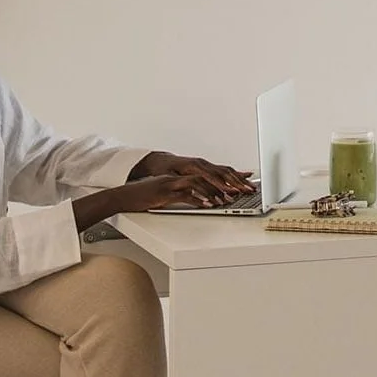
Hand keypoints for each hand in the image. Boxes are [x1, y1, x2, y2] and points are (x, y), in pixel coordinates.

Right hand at [128, 150, 255, 203]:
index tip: (248, 179)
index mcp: (187, 173)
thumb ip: (191, 194)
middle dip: (230, 182)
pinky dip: (198, 199)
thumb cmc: (150, 195)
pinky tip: (207, 205)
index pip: (215, 171)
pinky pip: (185, 194)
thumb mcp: (174, 193)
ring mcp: (174, 182)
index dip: (232, 174)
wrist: (127, 195)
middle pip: (212, 174)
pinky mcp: (166, 191)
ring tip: (227, 200)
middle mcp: (183, 174)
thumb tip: (208, 200)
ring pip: (200, 182)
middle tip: (245, 190)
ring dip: (215, 191)